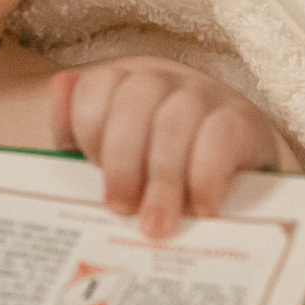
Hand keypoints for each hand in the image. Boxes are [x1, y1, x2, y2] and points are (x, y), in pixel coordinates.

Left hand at [51, 57, 291, 237]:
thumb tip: (61, 84)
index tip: (92, 173)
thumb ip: (76, 128)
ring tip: (156, 224)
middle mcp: (166, 80)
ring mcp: (207, 96)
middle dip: (123, 160)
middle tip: (121, 209)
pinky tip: (201, 208)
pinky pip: (221, 135)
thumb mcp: (110, 155)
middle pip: (137, 98)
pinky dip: (205, 176)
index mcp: (126, 83)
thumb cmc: (157, 171)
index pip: (97, 86)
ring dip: (163, 178)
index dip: (90, 130)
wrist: (234, 182)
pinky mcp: (244, 121)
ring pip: (177, 118)